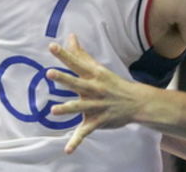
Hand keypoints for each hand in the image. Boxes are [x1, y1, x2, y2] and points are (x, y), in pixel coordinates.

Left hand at [47, 34, 145, 153]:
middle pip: (77, 83)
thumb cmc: (111, 83)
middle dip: (64, 79)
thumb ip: (81, 54)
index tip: (51, 46)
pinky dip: (76, 141)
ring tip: (53, 110)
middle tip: (49, 73)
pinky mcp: (98, 121)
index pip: (76, 63)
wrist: (136, 102)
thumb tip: (70, 36)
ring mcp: (96, 106)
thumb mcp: (97, 68)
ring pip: (80, 107)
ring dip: (67, 109)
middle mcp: (94, 89)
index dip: (64, 54)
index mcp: (93, 75)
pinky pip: (85, 132)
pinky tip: (67, 150)